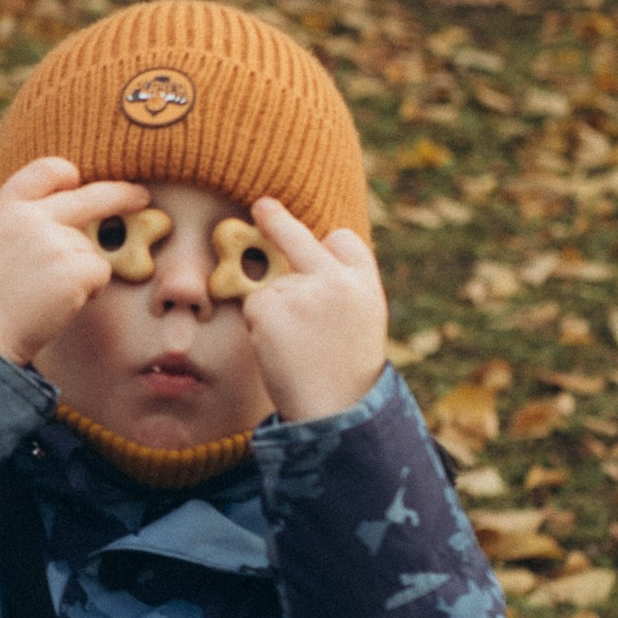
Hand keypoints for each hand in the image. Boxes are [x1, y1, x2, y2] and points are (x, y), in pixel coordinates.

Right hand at [0, 159, 157, 369]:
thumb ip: (21, 225)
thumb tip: (68, 221)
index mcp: (3, 210)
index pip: (45, 171)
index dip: (67, 175)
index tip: (80, 180)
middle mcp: (30, 218)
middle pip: (90, 196)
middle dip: (121, 195)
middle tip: (141, 197)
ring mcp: (54, 241)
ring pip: (92, 248)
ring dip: (81, 272)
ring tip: (45, 296)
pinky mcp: (75, 269)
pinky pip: (101, 272)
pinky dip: (89, 291)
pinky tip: (58, 305)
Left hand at [241, 200, 388, 421]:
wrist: (337, 411)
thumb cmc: (346, 374)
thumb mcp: (361, 322)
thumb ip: (340, 291)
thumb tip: (302, 269)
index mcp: (363, 282)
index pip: (341, 242)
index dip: (327, 247)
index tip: (318, 240)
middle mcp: (334, 279)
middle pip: (299, 239)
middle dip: (278, 220)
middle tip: (262, 205)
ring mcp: (301, 291)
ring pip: (272, 288)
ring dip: (275, 313)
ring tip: (297, 348)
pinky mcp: (270, 306)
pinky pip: (254, 307)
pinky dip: (259, 327)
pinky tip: (280, 350)